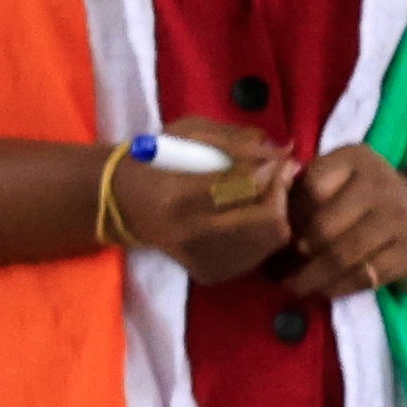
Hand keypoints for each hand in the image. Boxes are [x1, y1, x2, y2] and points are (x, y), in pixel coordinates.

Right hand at [105, 131, 293, 281]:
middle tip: (281, 176)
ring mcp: (201, 258)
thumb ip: (238, 140)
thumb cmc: (154, 160)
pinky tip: (252, 216)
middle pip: (268, 220)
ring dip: (278, 213)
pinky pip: (258, 256)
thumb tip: (286, 149)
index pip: (247, 187)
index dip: (275, 172)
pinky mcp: (210, 272)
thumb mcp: (190, 134)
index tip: (283, 159)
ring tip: (267, 195)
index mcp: (180, 195)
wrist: (121, 203)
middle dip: (282, 193)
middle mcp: (191, 233)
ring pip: (270, 241)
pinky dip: (265, 233)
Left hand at [284, 144, 406, 296]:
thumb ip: (305, 186)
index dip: (289, 217)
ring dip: (311, 278)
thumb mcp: (337, 172)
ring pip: (342, 256)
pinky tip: (323, 289)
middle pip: (323, 228)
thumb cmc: (364, 190)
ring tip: (293, 286)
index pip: (310, 190)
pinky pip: (365, 276)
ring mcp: (399, 219)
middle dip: (296, 253)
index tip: (277, 234)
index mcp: (355, 158)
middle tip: (277, 270)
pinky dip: (338, 288)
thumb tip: (270, 223)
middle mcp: (380, 185)